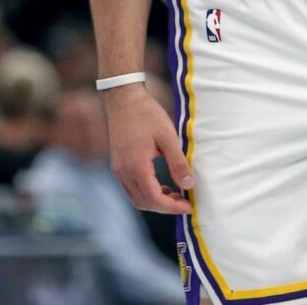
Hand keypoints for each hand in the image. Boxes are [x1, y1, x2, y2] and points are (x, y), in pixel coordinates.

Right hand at [102, 84, 193, 213]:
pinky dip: (146, 193)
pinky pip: (131, 188)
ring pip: (136, 198)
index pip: (155, 199)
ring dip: (155, 201)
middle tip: (184, 201)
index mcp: (136, 166)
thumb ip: (178, 163)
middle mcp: (123, 172)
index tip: (189, 206)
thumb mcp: (168, 136)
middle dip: (165, 207)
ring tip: (174, 194)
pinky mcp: (118, 165)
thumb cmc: (146, 114)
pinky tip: (160, 185)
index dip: (173, 207)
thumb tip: (188, 186)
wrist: (123, 99)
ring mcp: (118, 169)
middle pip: (144, 203)